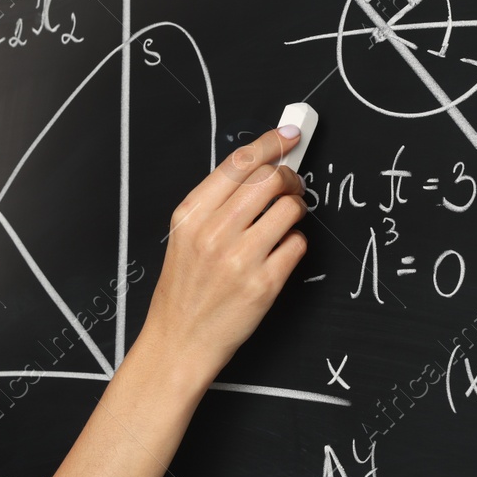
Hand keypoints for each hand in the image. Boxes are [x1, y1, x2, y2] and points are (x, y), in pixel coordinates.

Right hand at [138, 125, 309, 382]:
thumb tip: (261, 166)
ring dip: (296, 211)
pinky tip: (279, 254)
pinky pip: (297, 245)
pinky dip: (295, 245)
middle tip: (292, 187)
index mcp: (191, 215)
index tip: (289, 136)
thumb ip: (217, 202)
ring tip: (285, 223)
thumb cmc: (184, 289)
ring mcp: (240, 259)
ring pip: (289, 209)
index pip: (238, 162)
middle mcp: (214, 233)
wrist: (179, 340)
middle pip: (270, 179)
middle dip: (289, 178)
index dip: (270, 143)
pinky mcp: (263, 284)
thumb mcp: (185, 236)